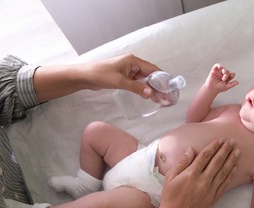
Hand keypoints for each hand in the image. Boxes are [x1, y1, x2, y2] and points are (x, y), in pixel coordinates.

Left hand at [33, 54, 160, 101]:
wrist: (84, 76)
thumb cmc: (101, 75)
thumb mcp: (120, 82)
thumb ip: (136, 87)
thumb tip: (150, 93)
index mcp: (133, 61)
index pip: (153, 69)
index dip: (162, 79)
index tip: (169, 88)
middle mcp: (133, 64)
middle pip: (150, 75)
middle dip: (158, 86)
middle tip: (166, 97)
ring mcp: (128, 71)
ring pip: (144, 80)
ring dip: (151, 89)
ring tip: (160, 100)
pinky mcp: (124, 77)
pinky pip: (138, 83)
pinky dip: (143, 89)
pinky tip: (148, 97)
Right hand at [160, 138, 239, 207]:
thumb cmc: (170, 196)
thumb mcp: (170, 177)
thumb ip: (182, 162)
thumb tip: (191, 150)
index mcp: (191, 174)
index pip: (205, 156)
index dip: (214, 146)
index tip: (220, 139)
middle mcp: (203, 181)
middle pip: (217, 162)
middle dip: (225, 150)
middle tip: (232, 142)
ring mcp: (210, 190)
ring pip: (223, 172)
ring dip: (231, 160)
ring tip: (237, 152)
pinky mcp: (214, 198)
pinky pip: (224, 184)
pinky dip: (230, 175)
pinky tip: (234, 167)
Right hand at [204, 63, 238, 93]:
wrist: (211, 89)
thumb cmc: (219, 88)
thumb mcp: (226, 87)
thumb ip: (232, 84)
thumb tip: (238, 82)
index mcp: (227, 78)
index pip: (232, 74)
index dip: (232, 75)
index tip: (230, 78)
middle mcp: (223, 74)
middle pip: (228, 71)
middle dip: (227, 74)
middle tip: (223, 79)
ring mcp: (219, 72)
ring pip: (223, 68)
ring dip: (224, 70)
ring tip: (224, 72)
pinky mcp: (214, 70)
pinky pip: (217, 65)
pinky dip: (219, 65)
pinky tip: (220, 67)